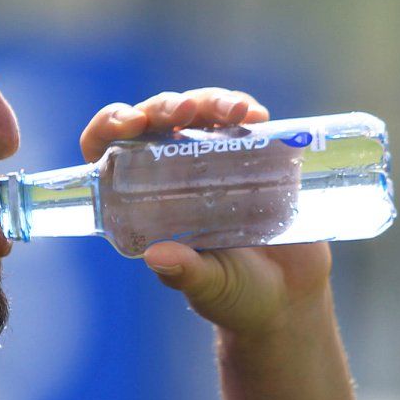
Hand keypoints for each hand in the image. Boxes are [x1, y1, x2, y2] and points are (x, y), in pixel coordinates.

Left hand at [78, 88, 333, 335]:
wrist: (289, 299)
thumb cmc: (236, 297)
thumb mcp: (209, 287)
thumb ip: (185, 273)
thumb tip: (158, 257)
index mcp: (145, 199)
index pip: (110, 150)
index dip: (110, 126)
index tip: (129, 124)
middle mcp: (173, 172)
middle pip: (156, 121)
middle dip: (166, 107)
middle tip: (184, 111)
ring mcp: (212, 159)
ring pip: (198, 111)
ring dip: (210, 101)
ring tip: (234, 111)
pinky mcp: (252, 154)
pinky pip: (240, 120)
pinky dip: (244, 109)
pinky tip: (256, 115)